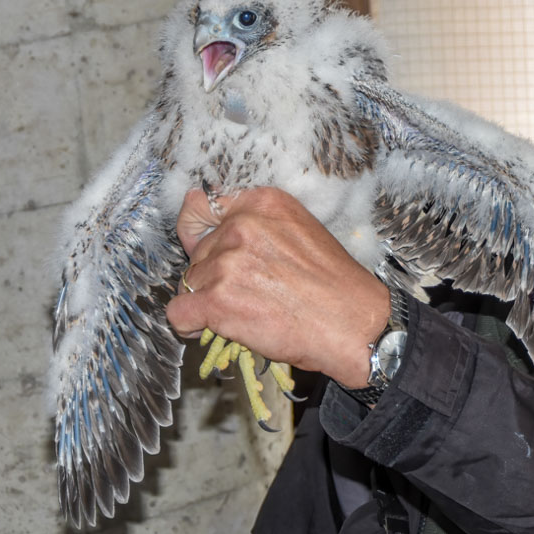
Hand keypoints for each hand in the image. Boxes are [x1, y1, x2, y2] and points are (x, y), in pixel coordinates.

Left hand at [166, 187, 389, 387]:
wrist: (354, 326)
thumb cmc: (336, 288)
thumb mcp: (301, 233)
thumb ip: (260, 228)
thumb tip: (213, 234)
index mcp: (262, 204)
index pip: (201, 206)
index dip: (198, 232)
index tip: (204, 248)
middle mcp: (241, 226)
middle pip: (198, 253)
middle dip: (214, 275)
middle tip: (250, 294)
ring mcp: (227, 262)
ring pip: (190, 284)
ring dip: (209, 302)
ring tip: (245, 314)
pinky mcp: (216, 299)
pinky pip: (179, 313)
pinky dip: (191, 325)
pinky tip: (217, 329)